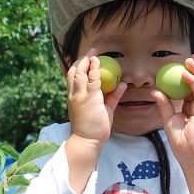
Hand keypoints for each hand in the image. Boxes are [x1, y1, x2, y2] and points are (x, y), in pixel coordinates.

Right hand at [66, 48, 125, 166]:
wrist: (87, 141)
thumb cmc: (94, 128)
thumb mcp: (104, 109)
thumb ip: (112, 96)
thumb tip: (121, 84)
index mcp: (75, 97)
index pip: (72, 78)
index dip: (78, 66)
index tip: (85, 59)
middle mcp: (75, 95)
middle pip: (73, 72)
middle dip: (81, 60)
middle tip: (90, 52)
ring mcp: (80, 96)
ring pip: (80, 73)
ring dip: (87, 61)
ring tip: (94, 54)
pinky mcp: (89, 98)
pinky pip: (92, 80)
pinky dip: (95, 69)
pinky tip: (99, 62)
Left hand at [151, 55, 193, 164]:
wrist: (191, 154)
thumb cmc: (181, 140)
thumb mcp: (169, 119)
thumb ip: (164, 105)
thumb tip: (155, 91)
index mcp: (193, 106)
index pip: (191, 87)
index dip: (189, 75)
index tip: (183, 65)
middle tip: (190, 57)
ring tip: (189, 61)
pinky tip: (186, 74)